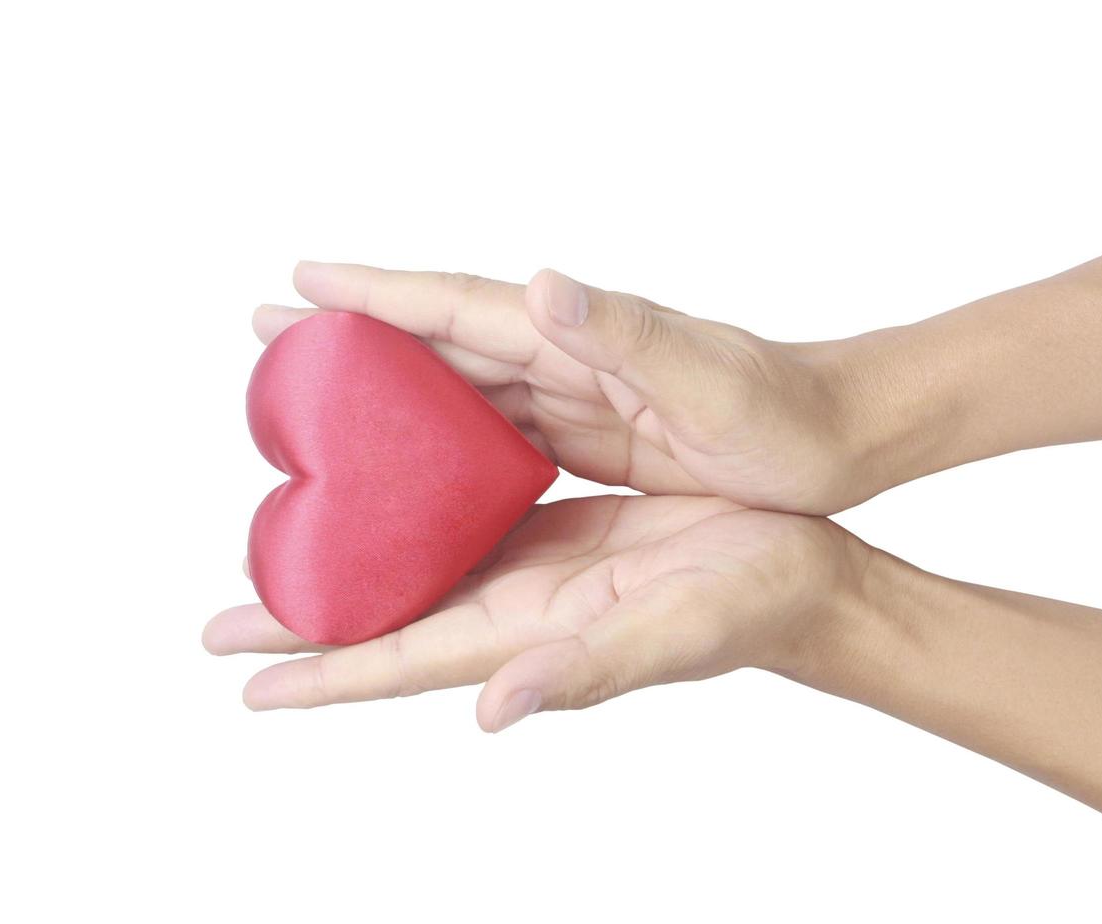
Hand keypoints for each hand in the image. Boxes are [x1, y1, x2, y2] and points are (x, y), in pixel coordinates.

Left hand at [203, 495, 866, 729]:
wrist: (799, 568)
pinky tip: (379, 481)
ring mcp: (524, 565)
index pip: (397, 659)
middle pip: (381, 615)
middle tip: (218, 615)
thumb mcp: (667, 633)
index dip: (318, 673)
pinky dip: (407, 500)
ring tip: (275, 537)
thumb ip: (582, 673)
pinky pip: (457, 512)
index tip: (238, 677)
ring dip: (343, 555)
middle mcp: (507, 606)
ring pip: (410, 561)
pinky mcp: (549, 526)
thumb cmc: (747, 606)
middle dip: (299, 620)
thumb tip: (492, 712)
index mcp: (521, 635)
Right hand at [256, 263, 890, 514]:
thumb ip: (625, 331)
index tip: (299, 283)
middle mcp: (558, 359)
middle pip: (432, 344)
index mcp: (575, 338)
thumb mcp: (706, 377)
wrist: (835, 438)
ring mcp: (565, 400)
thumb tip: (541, 284)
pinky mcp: (579, 438)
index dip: (375, 295)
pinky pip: (484, 435)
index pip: (455, 306)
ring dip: (380, 391)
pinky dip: (432, 439)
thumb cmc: (781, 414)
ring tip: (306, 399)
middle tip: (266, 337)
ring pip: (449, 391)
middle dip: (349, 339)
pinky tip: (400, 462)